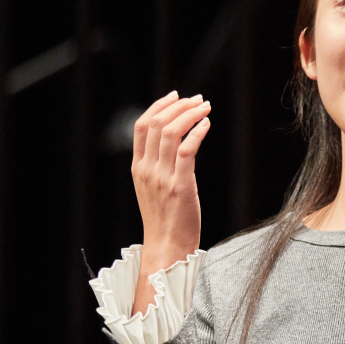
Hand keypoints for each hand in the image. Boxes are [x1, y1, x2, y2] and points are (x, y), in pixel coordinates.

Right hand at [130, 90, 211, 315]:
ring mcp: (162, 177)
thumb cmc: (166, 220)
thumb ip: (158, 166)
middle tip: (197, 99)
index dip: (158, 106)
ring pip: (170, 132)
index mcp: (138, 168)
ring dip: (190, 114)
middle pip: (155, 124)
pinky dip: (197, 132)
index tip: (175, 96)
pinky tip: (207, 125)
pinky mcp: (180, 186)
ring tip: (205, 107)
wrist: (167, 247)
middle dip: (178, 106)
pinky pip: (186, 150)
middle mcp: (146, 169)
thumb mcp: (153, 189)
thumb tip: (174, 143)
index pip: (140, 127)